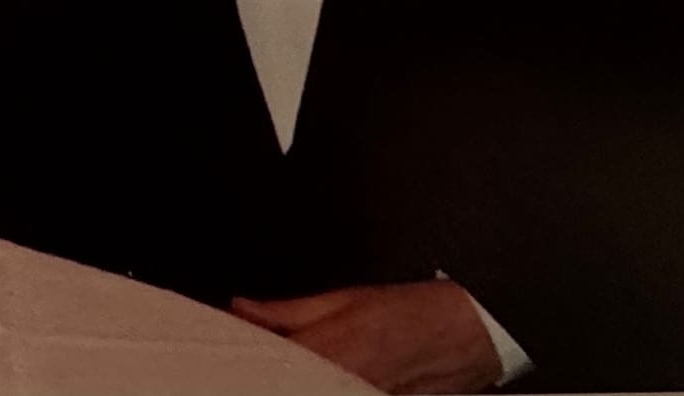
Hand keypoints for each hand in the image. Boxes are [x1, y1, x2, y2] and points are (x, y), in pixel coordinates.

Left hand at [232, 281, 502, 393]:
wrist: (466, 334)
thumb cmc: (409, 312)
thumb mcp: (343, 298)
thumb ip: (286, 311)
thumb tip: (241, 308)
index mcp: (327, 352)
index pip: (264, 362)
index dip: (238, 359)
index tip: (218, 354)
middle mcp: (338, 385)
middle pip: (281, 383)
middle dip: (261, 374)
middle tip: (235, 369)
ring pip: (302, 390)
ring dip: (287, 380)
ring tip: (283, 368)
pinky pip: (330, 393)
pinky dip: (313, 386)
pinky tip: (309, 378)